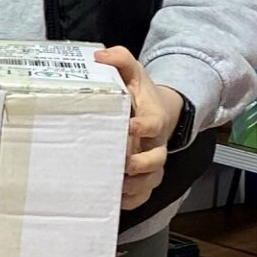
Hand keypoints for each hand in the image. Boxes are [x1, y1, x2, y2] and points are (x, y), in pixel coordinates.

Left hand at [94, 46, 184, 210]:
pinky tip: (114, 201)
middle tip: (120, 164)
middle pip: (155, 160)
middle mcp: (155, 144)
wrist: (157, 110)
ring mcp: (151, 163)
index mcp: (153, 118)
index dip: (142, 127)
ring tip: (115, 187)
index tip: (128, 127)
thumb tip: (99, 56)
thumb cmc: (139, 92)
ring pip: (150, 181)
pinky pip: (142, 195)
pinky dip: (131, 200)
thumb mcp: (133, 71)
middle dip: (139, 164)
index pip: (152, 124)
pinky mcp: (144, 178)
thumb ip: (120, 59)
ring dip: (134, 186)